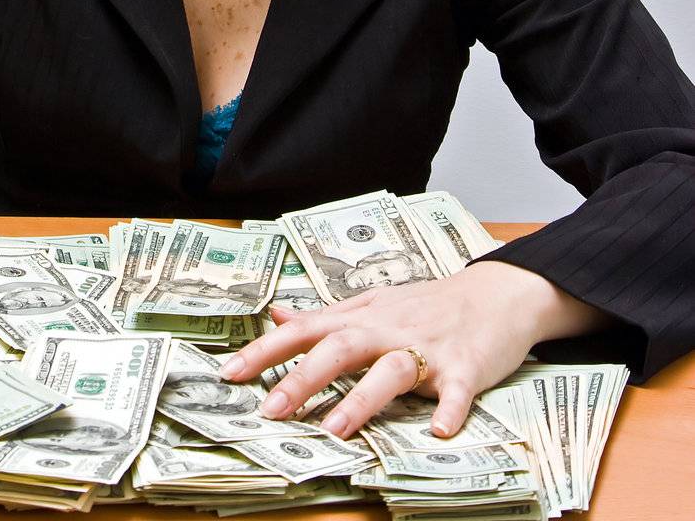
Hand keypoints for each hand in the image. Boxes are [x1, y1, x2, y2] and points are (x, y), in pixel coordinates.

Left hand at [219, 260, 607, 440]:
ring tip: (337, 430)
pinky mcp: (465, 367)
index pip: (305, 331)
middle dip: (303, 379)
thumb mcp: (371, 304)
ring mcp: (427, 347)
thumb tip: (277, 314)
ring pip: (390, 370)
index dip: (266, 351)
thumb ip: (324, 316)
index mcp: (361, 317)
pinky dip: (450, 410)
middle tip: (270, 410)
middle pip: (339, 349)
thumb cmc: (427, 305)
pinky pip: (457, 390)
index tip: (229, 375)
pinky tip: (439, 431)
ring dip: (363, 399)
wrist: (495, 294)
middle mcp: (387, 329)